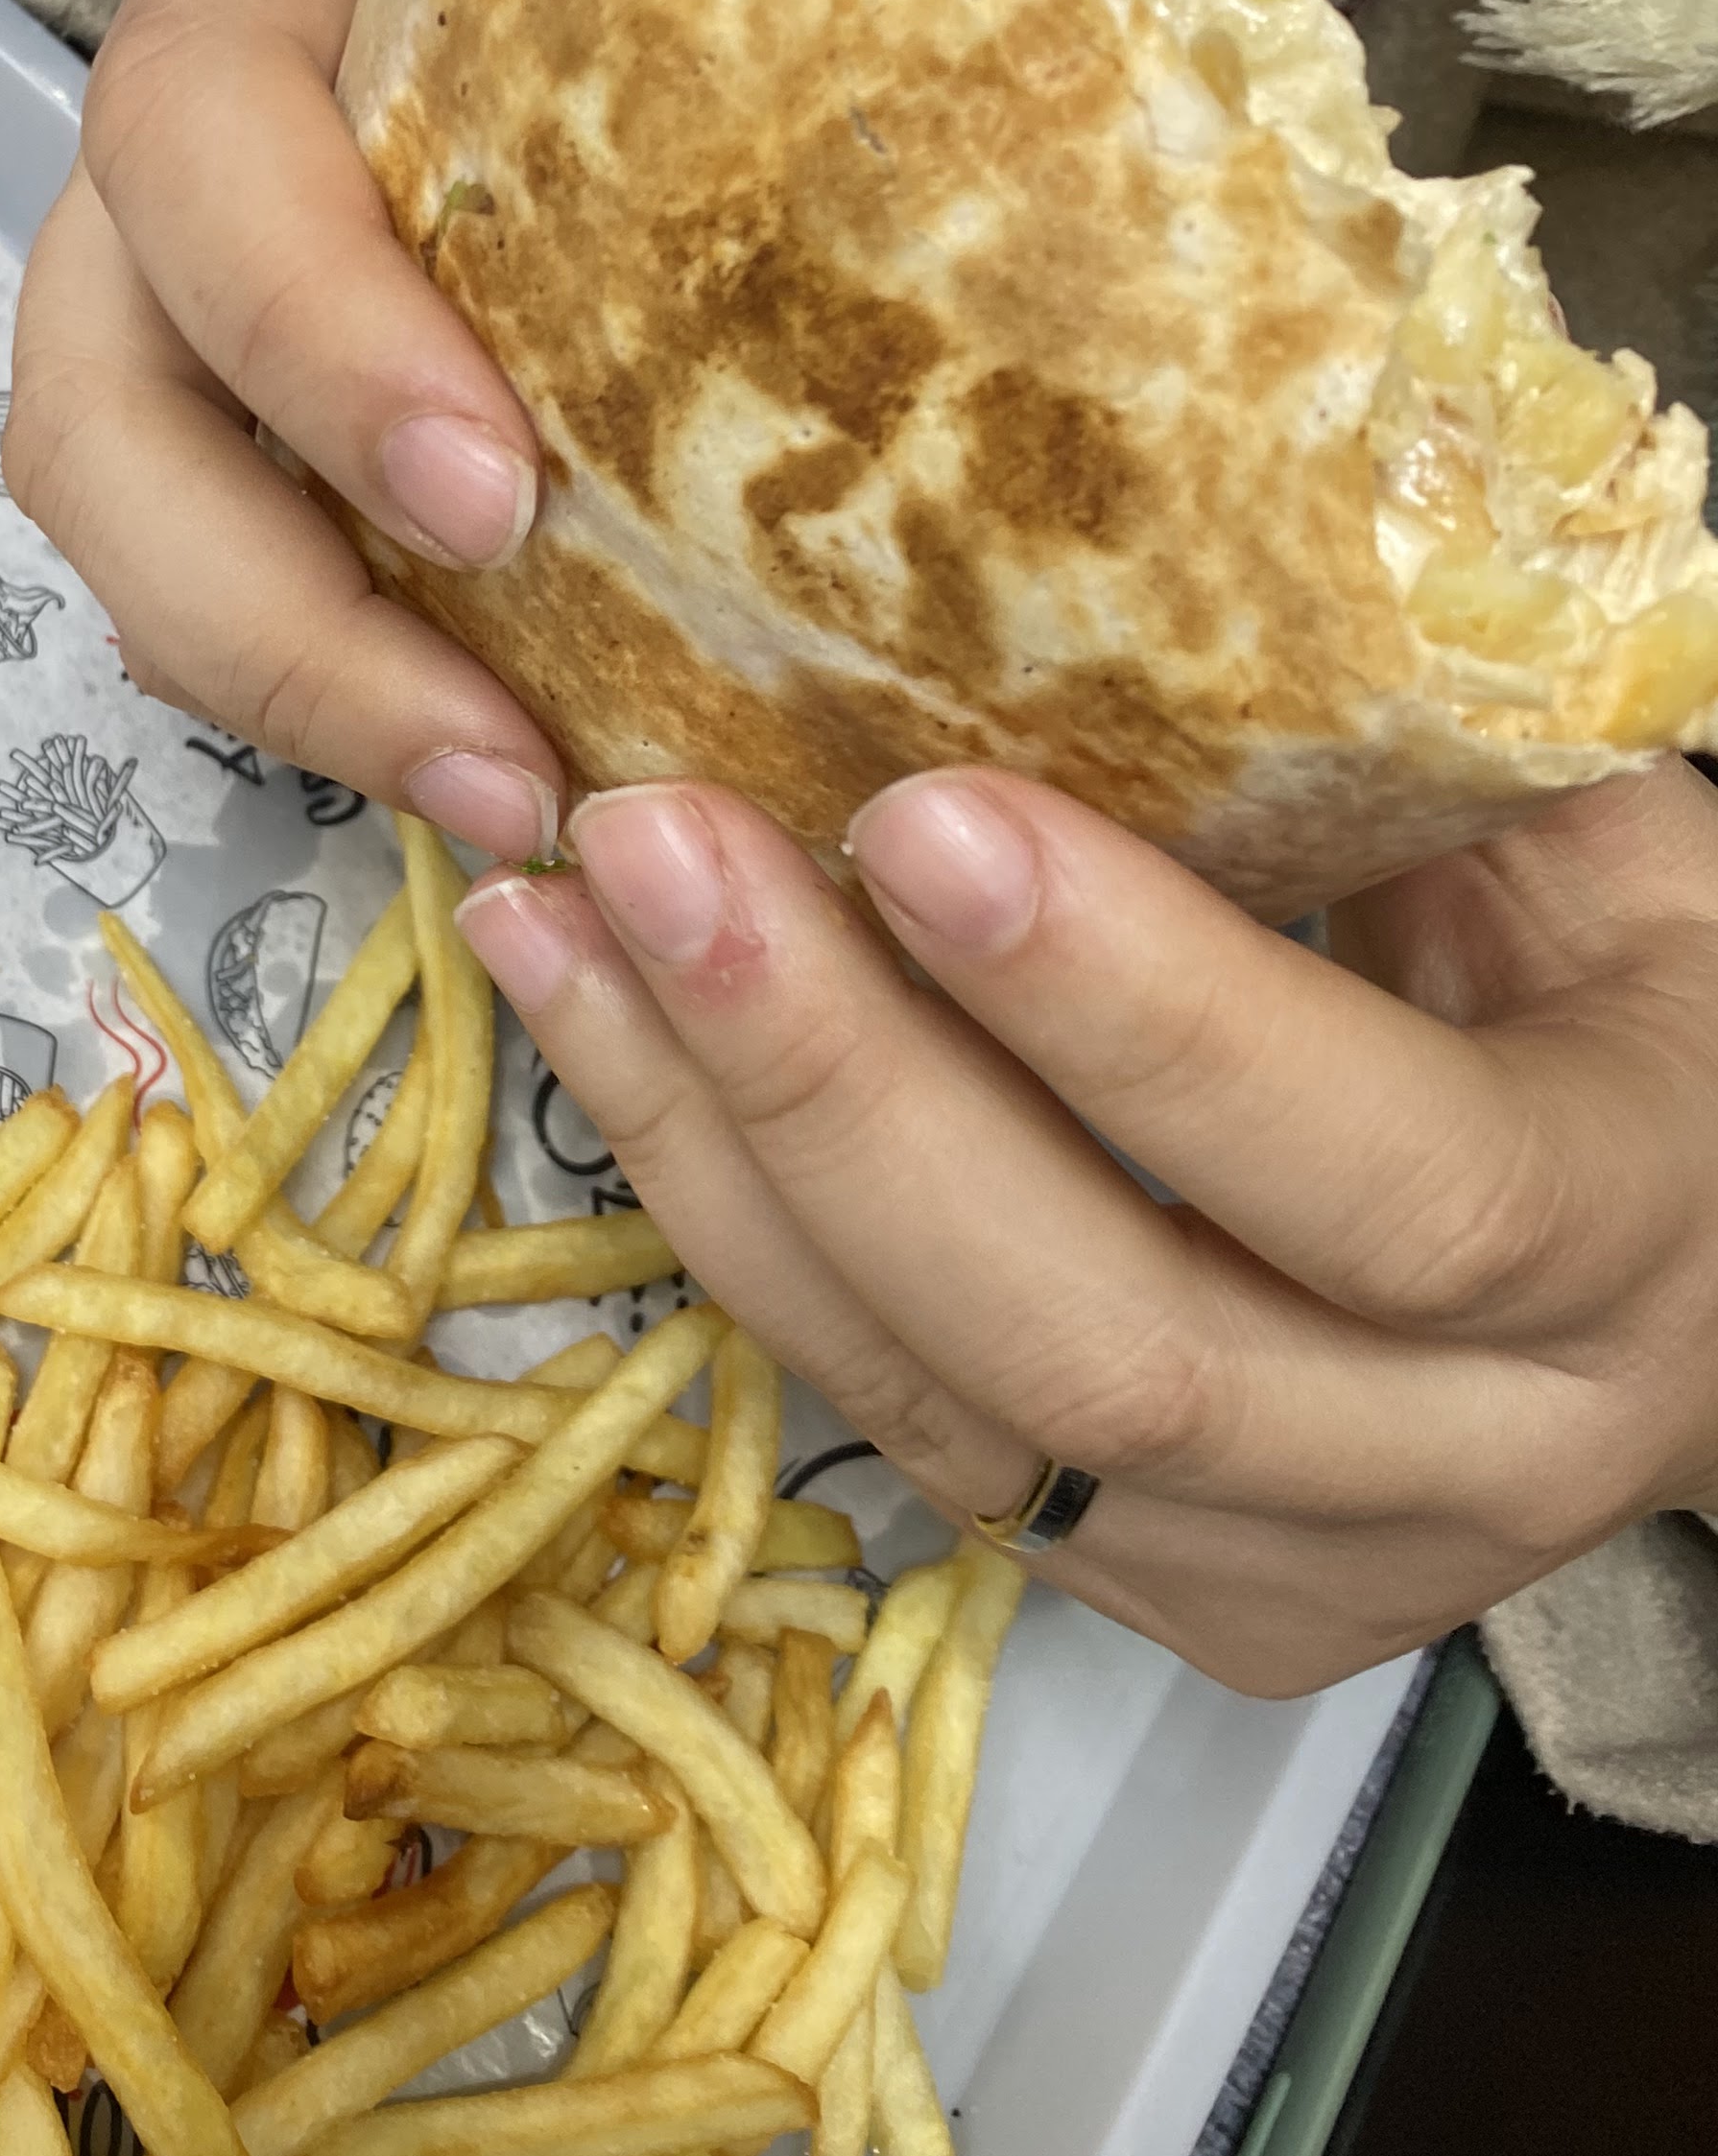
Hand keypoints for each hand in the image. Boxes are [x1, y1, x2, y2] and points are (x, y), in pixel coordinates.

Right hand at [4, 0, 568, 861]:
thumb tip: (1085, 52)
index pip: (202, 158)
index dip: (321, 342)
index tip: (498, 496)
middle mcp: (151, 185)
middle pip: (96, 431)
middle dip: (283, 626)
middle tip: (510, 767)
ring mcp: (152, 316)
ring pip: (123, 539)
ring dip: (298, 702)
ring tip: (518, 811)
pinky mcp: (211, 418)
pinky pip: (204, 581)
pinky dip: (330, 694)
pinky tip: (510, 760)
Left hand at [452, 756, 1717, 1693]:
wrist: (1703, 1288)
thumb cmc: (1652, 1010)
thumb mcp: (1613, 859)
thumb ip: (1416, 772)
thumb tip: (1146, 560)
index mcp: (1630, 1241)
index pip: (1390, 1182)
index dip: (1144, 1017)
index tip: (917, 815)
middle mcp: (1468, 1457)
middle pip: (1111, 1341)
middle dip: (846, 1089)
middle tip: (651, 848)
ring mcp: (1284, 1565)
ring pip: (952, 1407)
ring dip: (717, 1151)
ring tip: (552, 920)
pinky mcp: (1137, 1595)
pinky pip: (891, 1420)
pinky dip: (723, 1223)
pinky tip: (599, 1032)